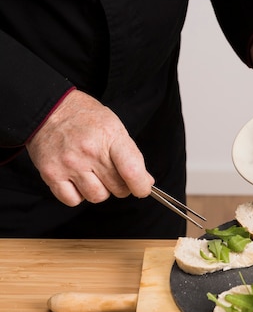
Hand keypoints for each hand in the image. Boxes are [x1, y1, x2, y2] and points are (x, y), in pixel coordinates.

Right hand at [26, 90, 153, 205]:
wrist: (49, 110)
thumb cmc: (85, 118)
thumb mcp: (114, 126)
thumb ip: (130, 154)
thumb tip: (145, 180)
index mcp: (109, 136)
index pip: (131, 170)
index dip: (141, 186)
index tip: (142, 188)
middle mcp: (89, 151)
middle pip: (117, 187)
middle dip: (121, 185)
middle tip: (113, 173)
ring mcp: (69, 164)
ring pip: (97, 197)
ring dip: (100, 190)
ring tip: (93, 173)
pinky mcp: (51, 174)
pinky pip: (73, 200)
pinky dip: (78, 195)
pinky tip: (77, 179)